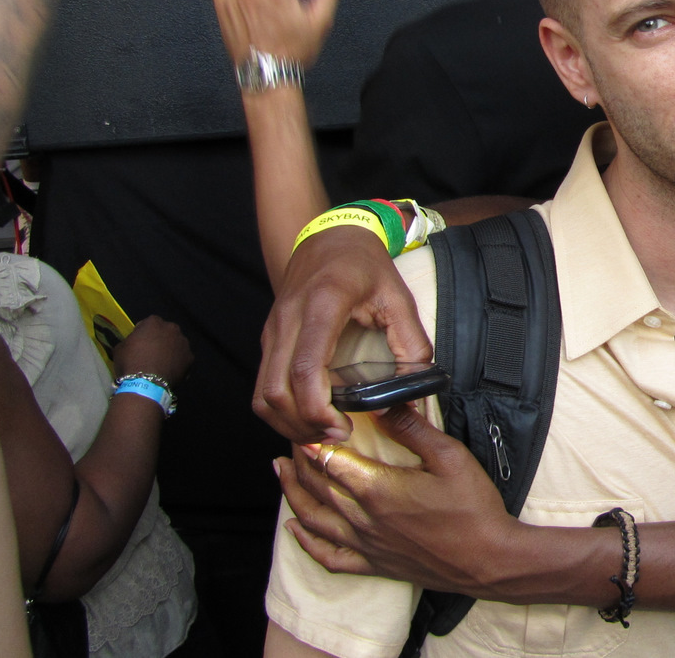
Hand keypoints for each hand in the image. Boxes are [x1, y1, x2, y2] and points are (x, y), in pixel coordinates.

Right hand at [112, 316, 193, 384]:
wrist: (146, 383)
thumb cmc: (130, 362)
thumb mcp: (120, 348)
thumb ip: (130, 340)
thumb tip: (134, 344)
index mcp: (154, 322)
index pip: (148, 324)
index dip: (143, 334)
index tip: (139, 343)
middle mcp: (172, 328)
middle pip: (165, 332)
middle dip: (160, 340)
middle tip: (151, 353)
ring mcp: (184, 343)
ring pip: (176, 345)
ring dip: (171, 351)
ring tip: (161, 364)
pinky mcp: (190, 358)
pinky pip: (182, 359)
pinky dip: (177, 363)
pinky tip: (169, 372)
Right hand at [255, 225, 432, 443]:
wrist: (331, 237)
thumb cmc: (366, 266)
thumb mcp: (399, 298)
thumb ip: (412, 344)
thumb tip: (413, 391)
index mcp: (322, 304)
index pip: (304, 368)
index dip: (318, 407)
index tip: (344, 426)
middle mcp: (289, 319)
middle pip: (275, 390)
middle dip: (303, 425)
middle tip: (338, 437)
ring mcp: (273, 330)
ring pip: (261, 395)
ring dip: (288, 424)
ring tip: (323, 434)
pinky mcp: (269, 340)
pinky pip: (262, 387)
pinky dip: (280, 412)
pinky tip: (309, 419)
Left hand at [278, 404, 513, 592]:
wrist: (489, 560)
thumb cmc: (473, 509)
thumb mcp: (449, 457)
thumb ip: (411, 429)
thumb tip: (380, 403)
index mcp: (378, 489)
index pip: (329, 459)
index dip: (312, 439)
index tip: (304, 421)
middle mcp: (362, 518)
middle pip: (316, 486)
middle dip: (299, 459)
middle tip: (291, 436)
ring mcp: (365, 544)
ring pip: (313, 518)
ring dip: (292, 493)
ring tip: (280, 471)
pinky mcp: (373, 564)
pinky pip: (328, 556)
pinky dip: (306, 542)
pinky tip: (295, 529)